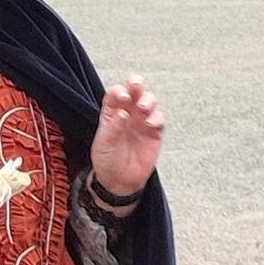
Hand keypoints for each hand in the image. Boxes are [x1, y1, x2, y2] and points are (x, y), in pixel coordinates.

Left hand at [89, 75, 164, 196]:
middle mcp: (128, 112)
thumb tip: (123, 113)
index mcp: (111, 111)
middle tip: (136, 86)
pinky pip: (159, 119)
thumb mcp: (104, 144)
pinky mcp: (154, 132)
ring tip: (143, 108)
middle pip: (134, 91)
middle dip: (136, 84)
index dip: (119, 91)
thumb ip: (113, 127)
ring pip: (149, 101)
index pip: (116, 93)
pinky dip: (156, 118)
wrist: (119, 180)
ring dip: (148, 100)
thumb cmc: (107, 160)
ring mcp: (142, 121)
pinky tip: (150, 123)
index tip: (122, 97)